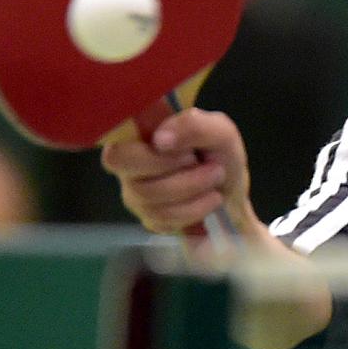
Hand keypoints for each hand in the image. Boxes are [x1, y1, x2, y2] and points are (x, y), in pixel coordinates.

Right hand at [101, 107, 250, 235]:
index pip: (116, 156)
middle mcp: (129, 171)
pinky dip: (196, 210)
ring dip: (195, 194)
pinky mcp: (151, 219)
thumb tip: (160, 139)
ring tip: (216, 179)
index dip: (150, 160)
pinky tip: (210, 198)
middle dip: (184, 181)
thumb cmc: (217, 150)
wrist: (231, 183)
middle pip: (139, 187)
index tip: (187, 154)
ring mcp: (137, 197)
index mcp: (136, 141)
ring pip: (156, 207)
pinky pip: (166, 223)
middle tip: (213, 168)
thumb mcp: (217, 130)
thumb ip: (192, 126)